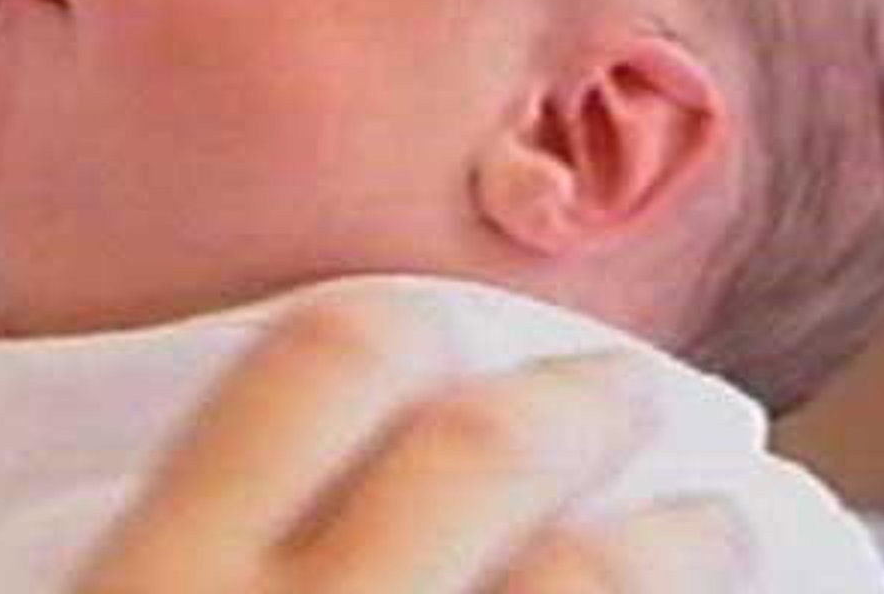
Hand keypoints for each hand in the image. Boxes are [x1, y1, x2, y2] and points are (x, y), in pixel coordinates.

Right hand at [75, 290, 748, 592]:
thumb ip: (160, 515)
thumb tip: (191, 412)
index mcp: (160, 581)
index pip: (315, 363)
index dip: (401, 323)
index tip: (451, 318)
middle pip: (478, 460)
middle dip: (580, 405)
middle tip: (642, 386)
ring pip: (588, 593)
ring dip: (679, 546)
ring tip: (723, 519)